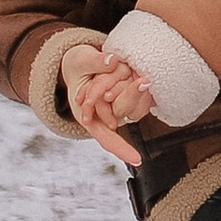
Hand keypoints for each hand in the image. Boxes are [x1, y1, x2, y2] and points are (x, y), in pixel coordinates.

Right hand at [66, 46, 154, 166]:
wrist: (81, 61)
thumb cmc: (77, 65)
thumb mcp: (80, 60)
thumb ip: (96, 62)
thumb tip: (113, 62)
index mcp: (87, 115)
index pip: (105, 137)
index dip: (121, 149)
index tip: (137, 160)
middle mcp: (104, 116)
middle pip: (123, 114)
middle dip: (132, 95)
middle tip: (143, 79)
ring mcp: (117, 107)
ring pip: (133, 105)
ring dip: (135, 88)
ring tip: (131, 69)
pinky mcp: (128, 98)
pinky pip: (139, 96)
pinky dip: (139, 84)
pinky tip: (141, 76)